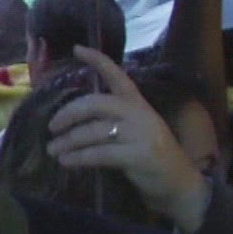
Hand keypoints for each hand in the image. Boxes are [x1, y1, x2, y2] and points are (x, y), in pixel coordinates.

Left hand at [46, 46, 210, 232]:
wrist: (180, 185)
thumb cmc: (152, 157)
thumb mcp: (135, 131)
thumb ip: (112, 121)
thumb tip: (72, 121)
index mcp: (138, 103)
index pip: (118, 75)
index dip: (98, 60)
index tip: (77, 48)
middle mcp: (139, 113)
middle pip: (97, 103)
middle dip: (69, 113)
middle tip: (52, 126)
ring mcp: (141, 134)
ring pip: (94, 131)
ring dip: (69, 141)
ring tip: (53, 150)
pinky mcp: (139, 156)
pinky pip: (100, 154)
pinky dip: (79, 158)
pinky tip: (66, 162)